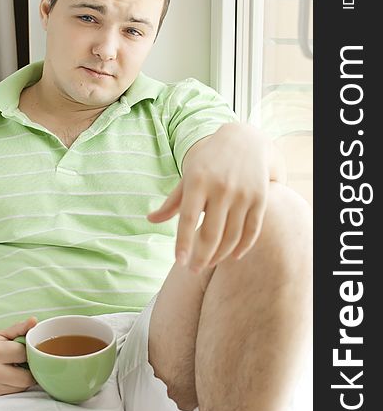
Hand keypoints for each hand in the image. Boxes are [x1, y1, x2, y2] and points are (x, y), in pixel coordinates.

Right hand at [0, 317, 37, 396]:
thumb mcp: (1, 333)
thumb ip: (19, 328)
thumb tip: (34, 321)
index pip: (23, 354)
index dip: (28, 350)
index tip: (25, 349)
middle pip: (26, 376)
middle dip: (30, 367)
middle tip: (25, 360)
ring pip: (23, 386)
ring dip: (25, 377)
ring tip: (17, 367)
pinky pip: (15, 391)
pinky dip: (17, 384)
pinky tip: (11, 375)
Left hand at [147, 123, 279, 272]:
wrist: (245, 141)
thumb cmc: (209, 162)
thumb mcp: (189, 176)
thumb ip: (172, 201)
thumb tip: (150, 220)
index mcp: (198, 182)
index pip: (188, 219)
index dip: (183, 243)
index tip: (179, 262)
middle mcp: (221, 188)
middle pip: (211, 233)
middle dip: (201, 257)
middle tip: (193, 269)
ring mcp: (242, 194)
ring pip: (232, 236)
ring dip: (220, 255)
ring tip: (208, 263)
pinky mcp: (260, 198)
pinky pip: (251, 231)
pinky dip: (242, 247)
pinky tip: (233, 256)